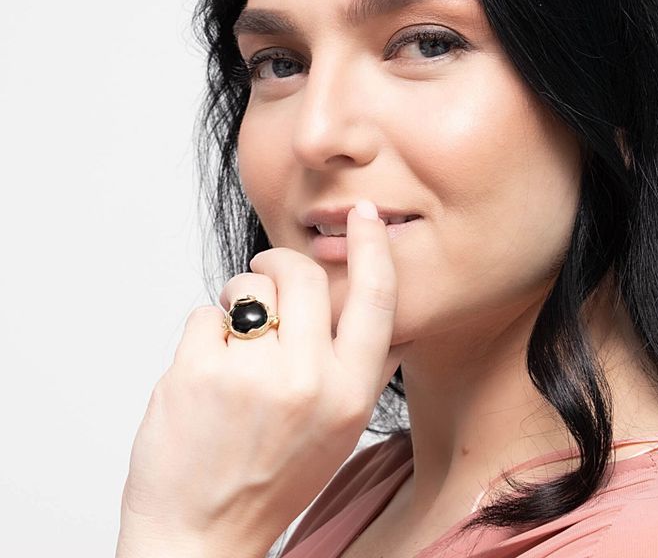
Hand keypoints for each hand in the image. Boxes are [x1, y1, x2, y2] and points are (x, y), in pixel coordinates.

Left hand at [117, 199, 410, 557]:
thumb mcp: (339, 429)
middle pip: (302, 274)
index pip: (376, 298)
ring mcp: (250, 376)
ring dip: (237, 301)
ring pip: (248, 288)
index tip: (363, 215)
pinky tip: (206, 371)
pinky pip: (205, 313)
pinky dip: (204, 333)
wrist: (200, 535)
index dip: (372, 246)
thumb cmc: (272, 478)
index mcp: (350, 394)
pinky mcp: (196, 373)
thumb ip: (360, 368)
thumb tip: (378, 309)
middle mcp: (307, 381)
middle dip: (278, 262)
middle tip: (265, 272)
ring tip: (233, 343)